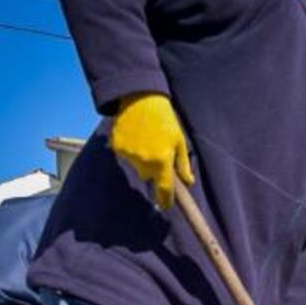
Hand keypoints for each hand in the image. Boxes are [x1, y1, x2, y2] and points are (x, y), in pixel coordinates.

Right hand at [111, 92, 194, 208]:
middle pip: (149, 176)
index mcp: (162, 160)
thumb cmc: (165, 119)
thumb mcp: (180, 141)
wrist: (141, 98)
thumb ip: (183, 164)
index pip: (164, 188)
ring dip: (142, 159)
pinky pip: (126, 156)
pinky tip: (136, 134)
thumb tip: (188, 182)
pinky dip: (131, 149)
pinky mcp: (117, 146)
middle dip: (154, 169)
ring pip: (137, 166)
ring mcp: (128, 154)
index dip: (165, 199)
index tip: (166, 206)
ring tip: (147, 138)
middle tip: (158, 150)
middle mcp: (144, 160)